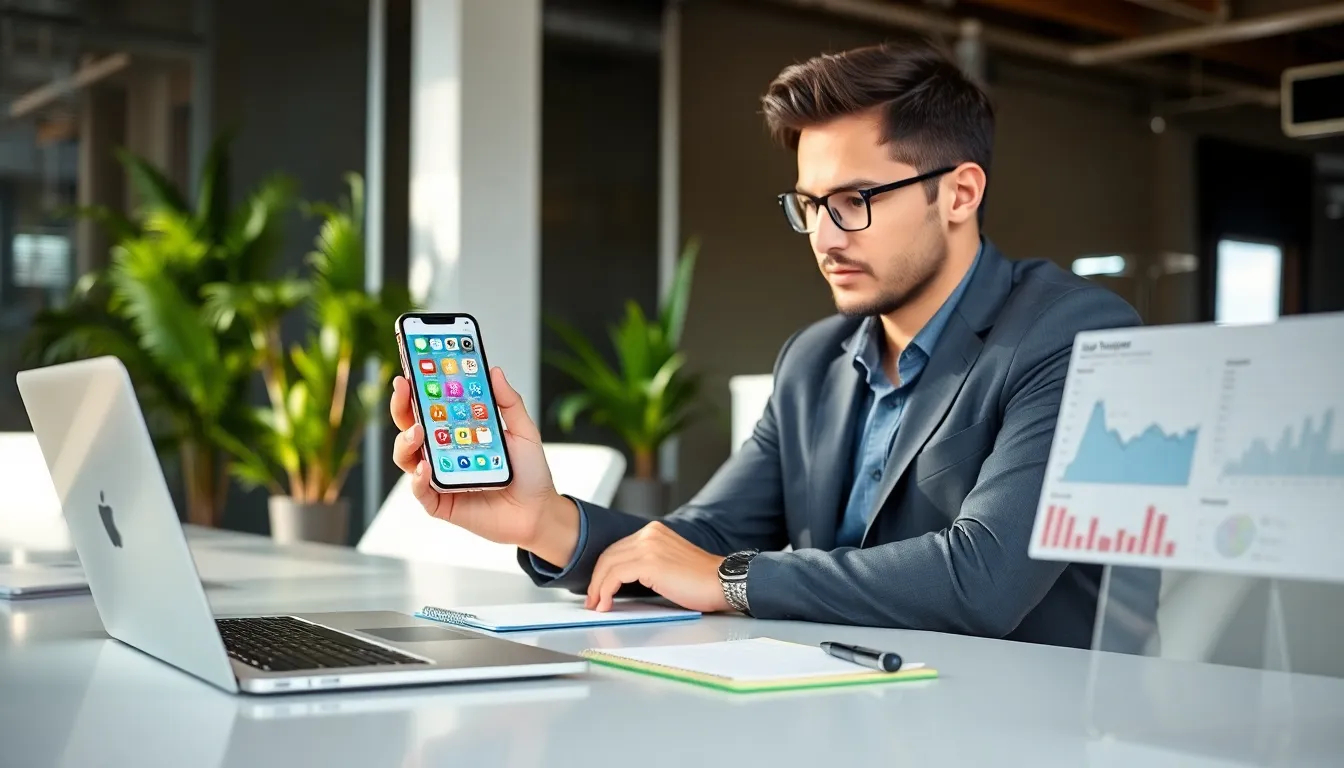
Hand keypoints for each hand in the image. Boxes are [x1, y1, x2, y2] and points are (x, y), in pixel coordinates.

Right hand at [389, 368, 579, 565]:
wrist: (539, 512)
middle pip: (410, 427)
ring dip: (405, 441)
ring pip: (406, 457)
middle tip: (403, 388)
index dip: (417, 388)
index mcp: (457, 432)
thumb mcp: (524, 432)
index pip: (429, 407)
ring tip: (417, 431)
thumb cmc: (530, 473)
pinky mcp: (440, 503)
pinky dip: (417, 479)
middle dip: (401, 406)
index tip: (412, 369)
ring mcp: (439, 477)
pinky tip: (425, 466)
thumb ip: (509, 403)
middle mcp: (443, 452)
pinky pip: (420, 491)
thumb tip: (494, 371)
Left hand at [585, 521, 729, 613]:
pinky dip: (605, 590)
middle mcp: (649, 534)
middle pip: (609, 555)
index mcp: (654, 532)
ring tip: (597, 605)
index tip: (598, 589)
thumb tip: (623, 580)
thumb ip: (647, 564)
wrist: (722, 583)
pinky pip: (615, 575)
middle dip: (596, 579)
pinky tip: (606, 603)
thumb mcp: (669, 564)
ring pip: (608, 565)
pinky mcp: (649, 562)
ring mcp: (648, 546)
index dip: (604, 571)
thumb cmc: (701, 580)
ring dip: (598, 587)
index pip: (618, 549)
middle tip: (593, 600)